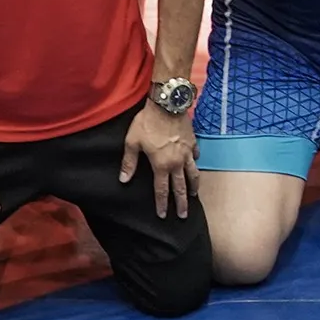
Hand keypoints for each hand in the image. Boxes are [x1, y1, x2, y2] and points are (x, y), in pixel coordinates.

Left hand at [118, 102, 197, 217]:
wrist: (167, 104)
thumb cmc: (147, 123)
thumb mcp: (132, 143)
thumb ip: (129, 163)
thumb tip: (123, 180)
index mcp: (161, 165)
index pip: (162, 190)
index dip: (162, 204)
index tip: (164, 215)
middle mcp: (177, 162)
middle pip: (180, 187)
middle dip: (181, 203)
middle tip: (184, 215)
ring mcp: (187, 152)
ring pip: (193, 174)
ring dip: (193, 186)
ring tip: (193, 195)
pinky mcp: (193, 142)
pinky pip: (196, 156)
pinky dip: (195, 162)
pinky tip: (195, 164)